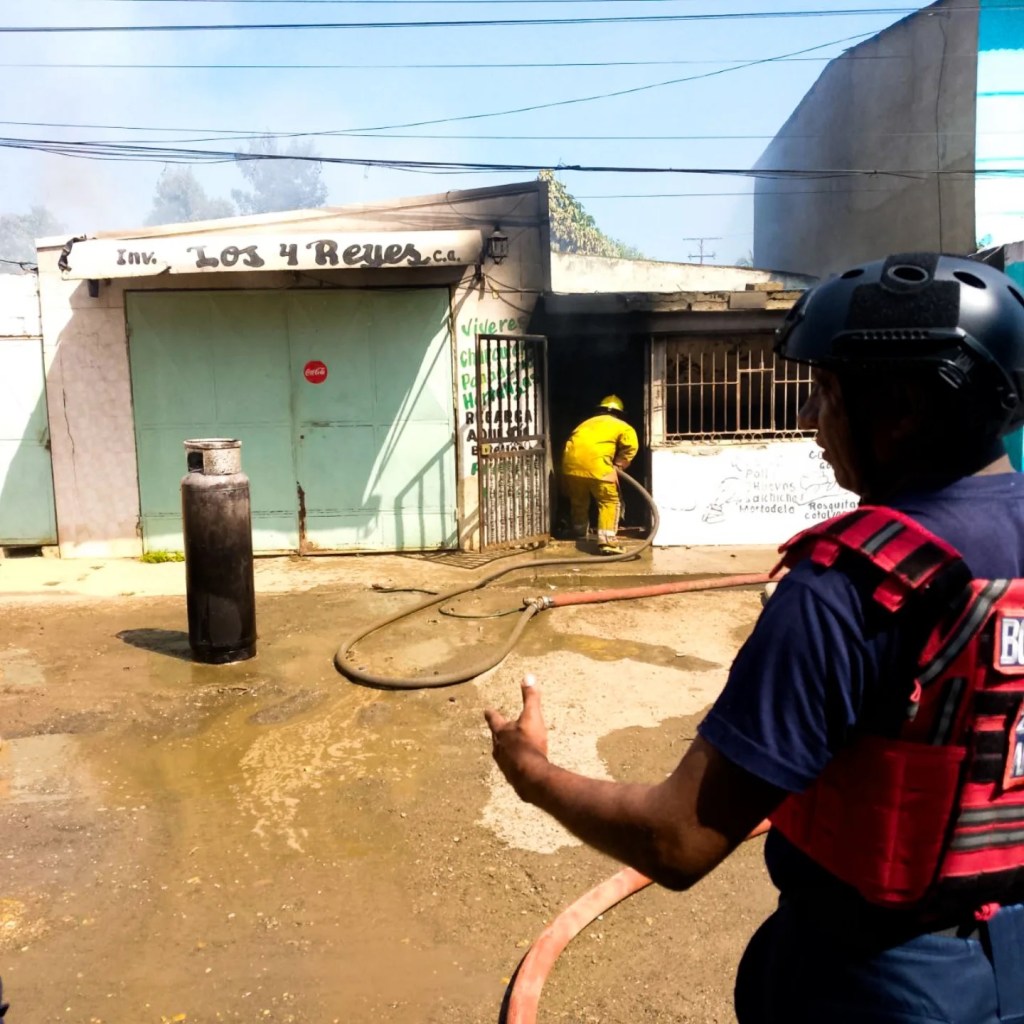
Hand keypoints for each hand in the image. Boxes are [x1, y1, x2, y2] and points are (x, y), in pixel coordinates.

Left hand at [484, 674, 549, 800]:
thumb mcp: (532, 717)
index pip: (494, 718)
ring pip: (502, 754)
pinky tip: (520, 766)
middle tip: (497, 730)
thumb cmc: (530, 744)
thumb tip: (528, 676)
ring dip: (505, 750)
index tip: (486, 710)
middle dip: (498, 733)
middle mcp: (499, 748)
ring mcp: (504, 764)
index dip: (491, 713)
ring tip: (509, 748)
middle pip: (496, 738)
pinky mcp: (512, 777)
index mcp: (502, 732)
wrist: (531, 776)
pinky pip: (511, 768)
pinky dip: (514, 764)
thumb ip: (530, 697)